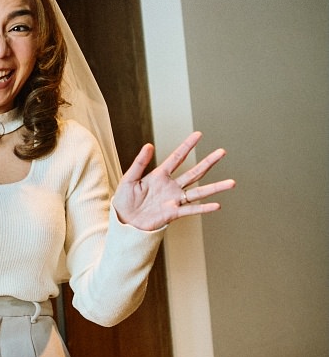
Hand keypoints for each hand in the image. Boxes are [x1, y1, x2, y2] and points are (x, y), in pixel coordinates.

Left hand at [113, 131, 234, 230]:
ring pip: (198, 192)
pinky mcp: (173, 213)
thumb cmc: (124, 201)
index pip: (177, 158)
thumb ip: (139, 163)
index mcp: (159, 176)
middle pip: (194, 173)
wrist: (123, 222)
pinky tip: (217, 205)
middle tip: (222, 152)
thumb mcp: (129, 179)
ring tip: (232, 182)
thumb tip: (149, 145)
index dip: (187, 146)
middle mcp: (170, 187)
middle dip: (208, 162)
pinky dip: (203, 208)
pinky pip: (190, 210)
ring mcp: (174, 200)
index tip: (198, 134)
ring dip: (215, 187)